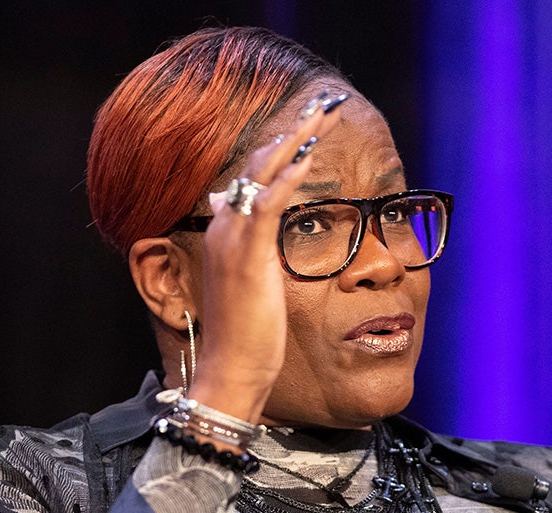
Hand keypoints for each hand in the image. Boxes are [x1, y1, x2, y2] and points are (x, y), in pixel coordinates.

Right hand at [189, 91, 344, 421]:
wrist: (230, 370)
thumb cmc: (246, 338)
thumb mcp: (253, 288)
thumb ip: (255, 256)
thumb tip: (257, 234)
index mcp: (226, 233)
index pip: (254, 175)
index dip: (283, 146)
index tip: (311, 124)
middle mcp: (224, 227)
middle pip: (260, 162)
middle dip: (295, 129)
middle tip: (328, 102)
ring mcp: (232, 238)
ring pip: (264, 172)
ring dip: (297, 139)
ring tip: (326, 113)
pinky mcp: (247, 254)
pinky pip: (269, 202)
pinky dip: (288, 176)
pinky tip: (308, 155)